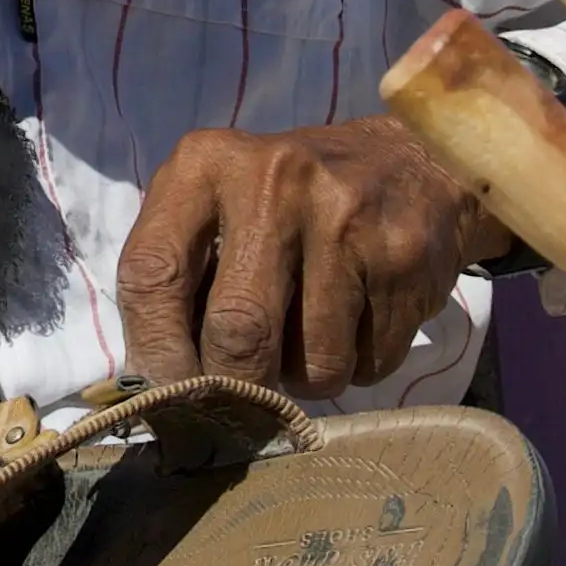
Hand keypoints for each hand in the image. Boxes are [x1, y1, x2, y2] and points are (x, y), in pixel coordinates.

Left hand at [114, 120, 513, 401]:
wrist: (414, 164)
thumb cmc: (289, 203)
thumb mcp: (220, 208)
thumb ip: (180, 280)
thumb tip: (159, 386)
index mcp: (206, 164)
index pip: (151, 275)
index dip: (155, 352)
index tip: (168, 398)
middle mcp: (274, 180)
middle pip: (237, 332)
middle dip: (238, 388)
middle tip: (243, 401)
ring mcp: (346, 216)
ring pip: (312, 364)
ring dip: (306, 380)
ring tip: (314, 336)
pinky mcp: (402, 255)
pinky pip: (368, 363)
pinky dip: (358, 366)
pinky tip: (360, 319)